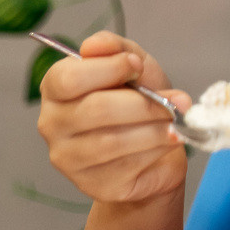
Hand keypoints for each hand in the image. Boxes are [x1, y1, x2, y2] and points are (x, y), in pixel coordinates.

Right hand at [37, 32, 194, 207]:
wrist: (156, 149)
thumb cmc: (139, 103)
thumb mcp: (134, 66)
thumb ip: (116, 48)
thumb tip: (95, 45)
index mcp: (56, 89)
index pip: (68, 79)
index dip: (109, 69)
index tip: (137, 65)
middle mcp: (53, 124)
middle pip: (97, 110)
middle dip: (144, 103)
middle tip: (175, 101)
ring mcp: (68, 158)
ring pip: (113, 141)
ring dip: (155, 129)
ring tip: (177, 123)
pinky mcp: (93, 184)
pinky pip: (127, 165)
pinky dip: (156, 150)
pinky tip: (169, 142)